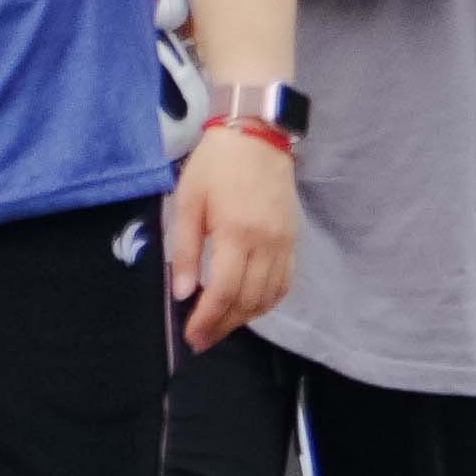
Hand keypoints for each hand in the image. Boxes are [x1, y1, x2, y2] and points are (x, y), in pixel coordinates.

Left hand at [168, 122, 299, 349]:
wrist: (258, 135)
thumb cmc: (215, 166)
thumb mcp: (188, 202)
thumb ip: (184, 250)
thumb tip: (182, 292)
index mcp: (237, 232)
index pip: (224, 291)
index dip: (207, 319)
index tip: (191, 336)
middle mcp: (267, 243)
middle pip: (248, 301)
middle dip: (223, 326)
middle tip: (201, 340)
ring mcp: (284, 242)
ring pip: (270, 296)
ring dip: (245, 318)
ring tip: (221, 325)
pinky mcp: (292, 239)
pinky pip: (285, 282)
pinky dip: (267, 301)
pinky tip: (248, 305)